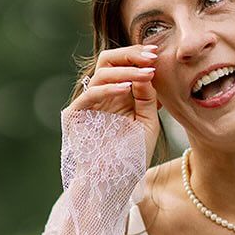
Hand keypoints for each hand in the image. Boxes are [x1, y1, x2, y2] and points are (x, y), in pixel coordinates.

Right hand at [69, 43, 161, 159]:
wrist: (115, 181)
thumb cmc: (132, 154)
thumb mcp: (148, 122)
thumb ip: (147, 97)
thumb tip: (147, 69)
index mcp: (117, 93)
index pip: (123, 63)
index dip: (138, 55)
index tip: (157, 54)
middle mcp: (101, 94)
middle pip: (108, 60)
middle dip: (130, 55)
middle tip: (150, 57)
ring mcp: (88, 104)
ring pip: (101, 73)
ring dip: (125, 71)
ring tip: (145, 74)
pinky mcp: (76, 115)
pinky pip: (91, 94)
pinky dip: (109, 88)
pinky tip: (127, 88)